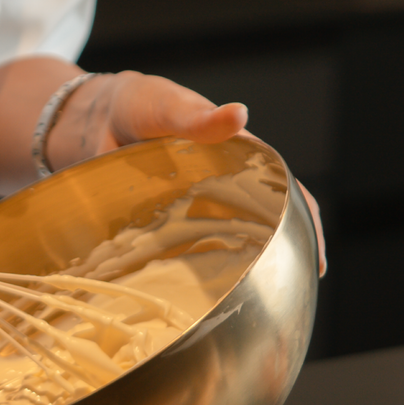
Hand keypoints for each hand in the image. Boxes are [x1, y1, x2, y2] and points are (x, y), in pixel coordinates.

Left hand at [46, 70, 326, 275]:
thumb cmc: (139, 103)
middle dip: (275, 256)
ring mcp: (191, 208)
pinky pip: (182, 251)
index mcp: (236, 156)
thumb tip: (240, 113)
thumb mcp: (167, 105)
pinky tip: (193, 296)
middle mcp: (220, 186)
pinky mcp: (160, 223)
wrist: (90, 117)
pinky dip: (191, 271)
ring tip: (244, 301)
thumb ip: (199, 117)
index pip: (283, 190)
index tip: (313, 259)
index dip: (306, 223)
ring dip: (234, 269)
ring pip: (222, 243)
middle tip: (283, 291)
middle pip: (260, 225)